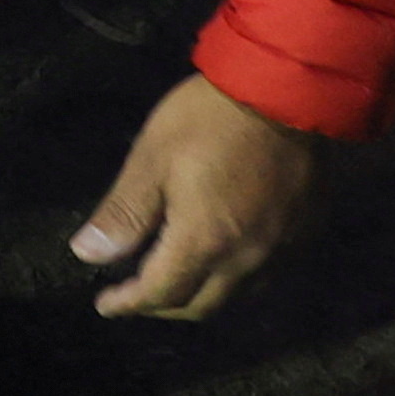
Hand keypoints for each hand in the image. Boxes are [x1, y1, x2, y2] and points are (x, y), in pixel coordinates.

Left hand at [69, 74, 319, 319]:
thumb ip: (123, 214)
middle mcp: (247, 259)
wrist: (288, 90)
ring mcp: (282, 249)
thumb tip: (88, 255)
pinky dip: (235, 277)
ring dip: (202, 294)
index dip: (129, 304)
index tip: (106, 305)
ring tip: (176, 277)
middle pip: (201, 306)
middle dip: (163, 306)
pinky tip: (223, 255)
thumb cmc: (210, 119)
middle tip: (136, 293)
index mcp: (204, 242)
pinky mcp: (305, 233)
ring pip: (237, 296)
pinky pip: (267, 274)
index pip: (161, 294)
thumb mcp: (152, 159)